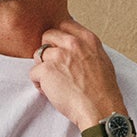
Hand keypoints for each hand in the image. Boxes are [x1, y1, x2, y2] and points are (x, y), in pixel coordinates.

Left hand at [29, 17, 124, 131]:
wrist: (101, 110)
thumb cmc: (103, 92)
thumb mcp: (102, 61)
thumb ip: (87, 49)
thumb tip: (75, 46)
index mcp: (88, 39)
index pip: (64, 25)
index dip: (59, 38)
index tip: (60, 50)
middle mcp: (73, 43)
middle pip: (47, 36)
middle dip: (48, 51)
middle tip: (54, 68)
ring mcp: (59, 56)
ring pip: (38, 54)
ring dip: (42, 68)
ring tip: (52, 82)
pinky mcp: (47, 70)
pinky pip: (33, 73)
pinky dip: (38, 84)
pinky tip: (50, 92)